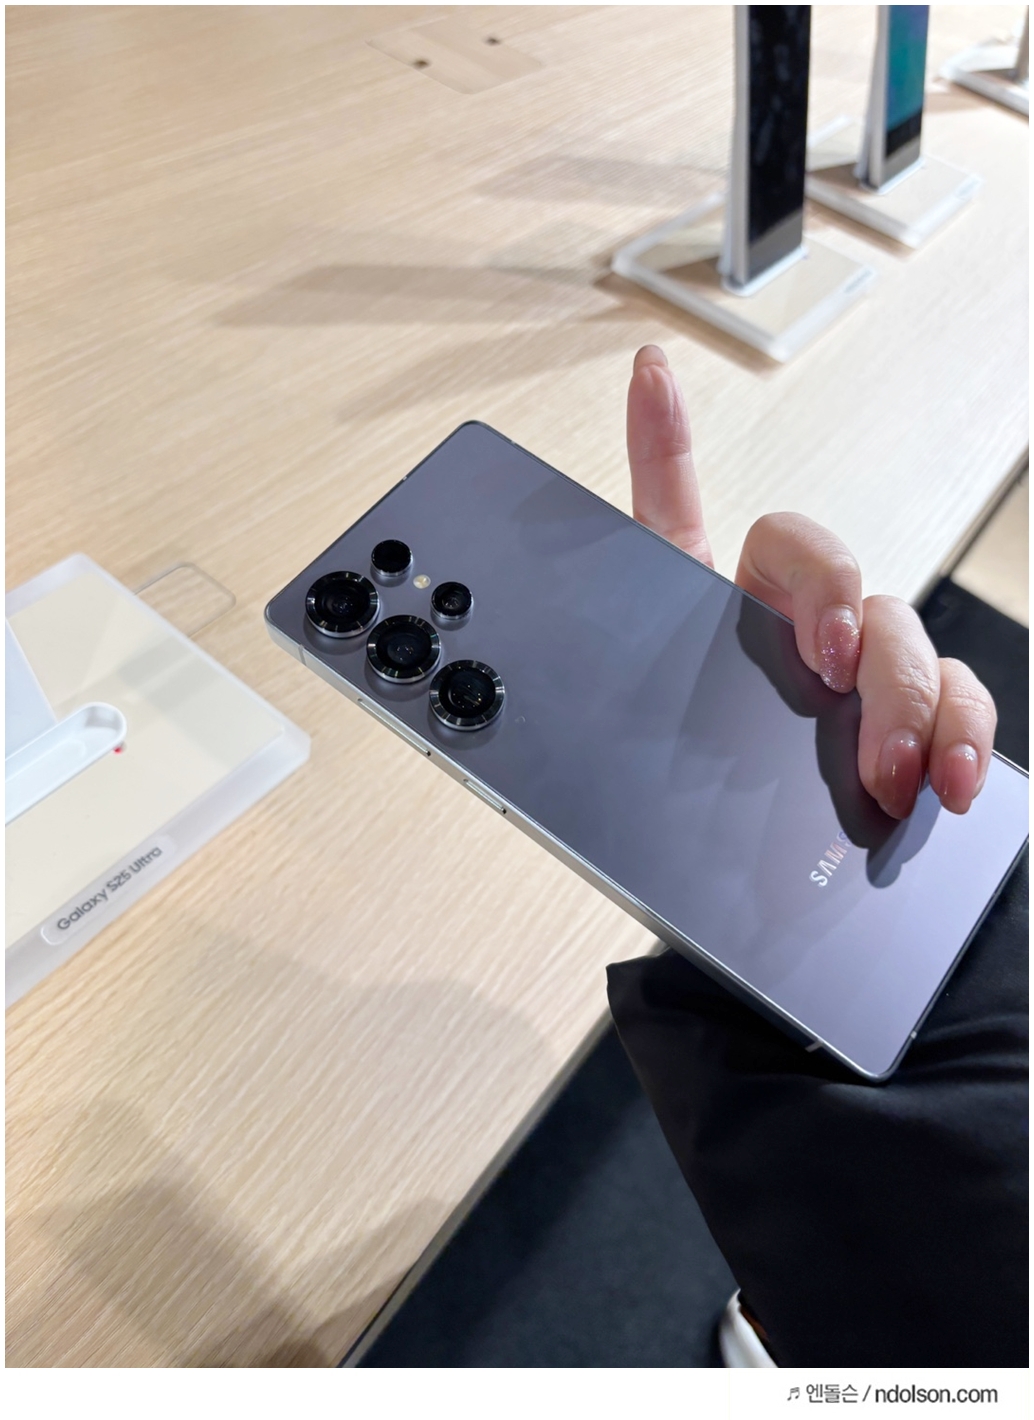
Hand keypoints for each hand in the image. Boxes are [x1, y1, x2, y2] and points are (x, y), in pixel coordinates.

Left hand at [626, 346, 996, 818]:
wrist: (677, 817)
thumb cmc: (656, 709)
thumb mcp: (637, 619)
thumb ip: (652, 506)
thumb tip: (651, 370)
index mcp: (749, 596)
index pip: (789, 542)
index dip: (819, 578)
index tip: (825, 649)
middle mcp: (817, 628)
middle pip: (876, 611)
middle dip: (880, 671)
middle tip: (859, 728)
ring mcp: (866, 677)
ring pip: (924, 660)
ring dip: (930, 713)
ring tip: (907, 780)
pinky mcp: (904, 728)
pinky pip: (957, 711)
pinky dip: (964, 742)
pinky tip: (955, 783)